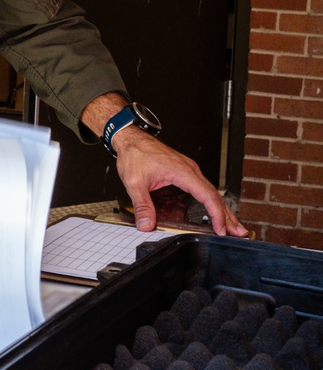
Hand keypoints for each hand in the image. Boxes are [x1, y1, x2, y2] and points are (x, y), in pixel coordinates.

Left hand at [110, 126, 246, 236]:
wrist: (131, 138)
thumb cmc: (135, 153)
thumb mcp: (134, 182)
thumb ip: (142, 205)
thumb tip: (146, 224)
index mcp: (183, 172)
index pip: (207, 196)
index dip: (216, 215)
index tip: (221, 230)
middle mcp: (190, 170)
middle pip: (215, 195)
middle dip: (228, 215)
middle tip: (239, 232)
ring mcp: (189, 170)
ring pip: (211, 191)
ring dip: (222, 209)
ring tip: (231, 225)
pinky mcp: (185, 172)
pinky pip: (203, 187)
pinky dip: (211, 201)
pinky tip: (213, 209)